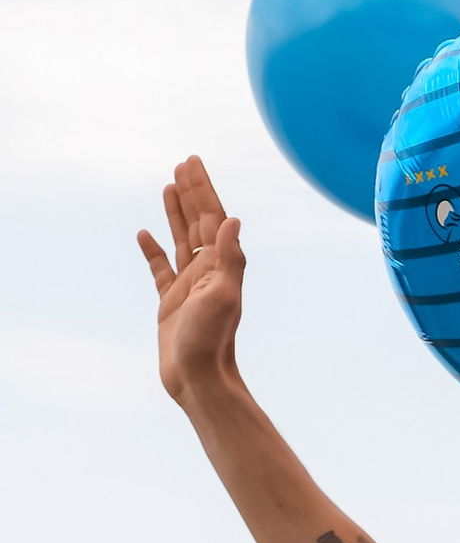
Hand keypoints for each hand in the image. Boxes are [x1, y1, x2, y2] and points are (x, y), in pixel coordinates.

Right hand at [138, 156, 244, 403]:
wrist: (200, 380)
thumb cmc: (212, 341)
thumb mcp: (223, 296)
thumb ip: (230, 259)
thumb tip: (233, 220)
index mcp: (221, 266)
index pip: (211, 218)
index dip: (203, 189)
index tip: (192, 163)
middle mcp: (207, 272)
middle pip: (198, 222)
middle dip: (191, 192)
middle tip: (183, 163)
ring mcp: (188, 286)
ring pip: (181, 239)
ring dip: (175, 213)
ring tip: (168, 187)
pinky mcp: (170, 303)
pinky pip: (160, 269)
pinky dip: (153, 250)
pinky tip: (143, 234)